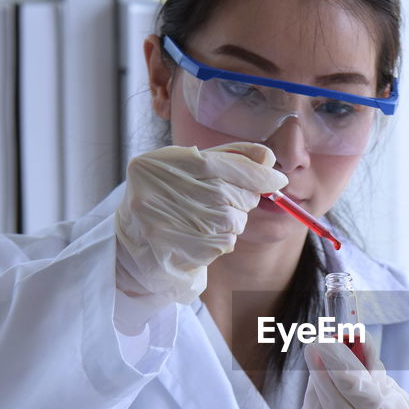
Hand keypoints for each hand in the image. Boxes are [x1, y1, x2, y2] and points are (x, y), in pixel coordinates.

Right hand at [114, 142, 286, 306]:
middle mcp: (164, 191)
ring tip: (204, 219)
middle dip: (243, 198)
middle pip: (235, 195)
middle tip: (225, 200)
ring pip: (235, 221)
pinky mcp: (184, 251)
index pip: (225, 164)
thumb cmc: (164, 198)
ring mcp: (172, 224)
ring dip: (232, 220)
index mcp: (162, 164)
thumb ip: (227, 157)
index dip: (258, 173)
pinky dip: (221, 239)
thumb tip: (267, 159)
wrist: (131, 246)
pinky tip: (199, 236)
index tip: (278, 179)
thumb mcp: (186, 167)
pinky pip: (226, 243)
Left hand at [301, 341, 408, 408]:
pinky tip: (315, 396)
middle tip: (315, 346)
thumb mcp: (400, 401)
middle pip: (336, 407)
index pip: (361, 393)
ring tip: (318, 369)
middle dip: (322, 373)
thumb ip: (374, 372)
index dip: (340, 365)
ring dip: (314, 390)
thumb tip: (355, 336)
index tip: (325, 340)